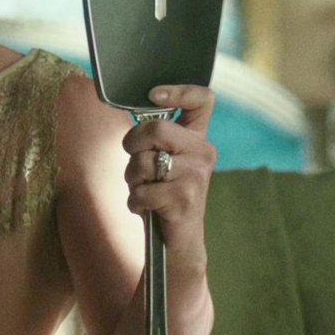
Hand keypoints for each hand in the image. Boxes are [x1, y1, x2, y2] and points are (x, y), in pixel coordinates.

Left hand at [120, 84, 218, 239]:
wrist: (177, 243)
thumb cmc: (162, 197)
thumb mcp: (162, 161)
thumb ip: (156, 138)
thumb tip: (139, 117)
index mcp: (197, 139)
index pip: (203, 99)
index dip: (179, 91)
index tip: (154, 96)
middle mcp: (203, 153)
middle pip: (157, 128)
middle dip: (133, 145)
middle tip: (135, 164)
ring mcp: (196, 176)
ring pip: (144, 161)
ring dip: (131, 179)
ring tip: (144, 190)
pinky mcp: (185, 199)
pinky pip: (143, 191)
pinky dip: (135, 202)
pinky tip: (147, 209)